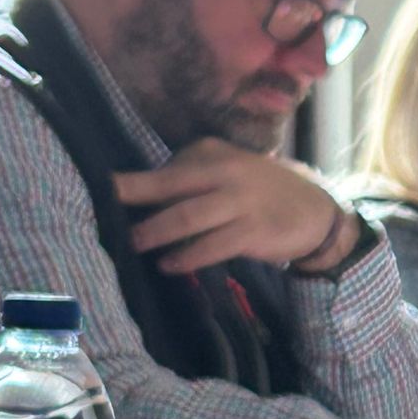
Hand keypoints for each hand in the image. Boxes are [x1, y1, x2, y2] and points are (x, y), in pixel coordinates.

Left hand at [114, 138, 346, 273]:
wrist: (316, 212)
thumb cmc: (260, 193)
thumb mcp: (228, 173)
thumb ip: (191, 180)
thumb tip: (141, 200)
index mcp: (214, 154)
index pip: (166, 169)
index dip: (132, 183)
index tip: (101, 191)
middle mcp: (226, 171)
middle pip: (169, 184)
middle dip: (133, 195)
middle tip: (101, 206)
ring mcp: (241, 201)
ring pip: (188, 217)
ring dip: (156, 232)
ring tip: (132, 244)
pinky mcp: (254, 230)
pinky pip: (213, 245)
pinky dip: (188, 256)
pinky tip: (169, 264)